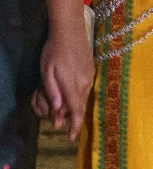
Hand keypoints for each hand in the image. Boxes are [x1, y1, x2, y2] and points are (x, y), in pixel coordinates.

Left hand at [31, 21, 94, 140]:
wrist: (70, 31)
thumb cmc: (54, 51)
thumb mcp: (47, 72)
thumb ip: (53, 92)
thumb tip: (58, 111)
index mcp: (73, 85)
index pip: (77, 111)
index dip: (74, 125)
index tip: (71, 138)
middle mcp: (85, 83)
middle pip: (80, 106)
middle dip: (70, 116)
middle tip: (57, 120)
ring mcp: (90, 76)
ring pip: (82, 98)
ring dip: (72, 105)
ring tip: (58, 104)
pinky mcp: (91, 71)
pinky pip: (84, 90)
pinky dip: (76, 96)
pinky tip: (68, 92)